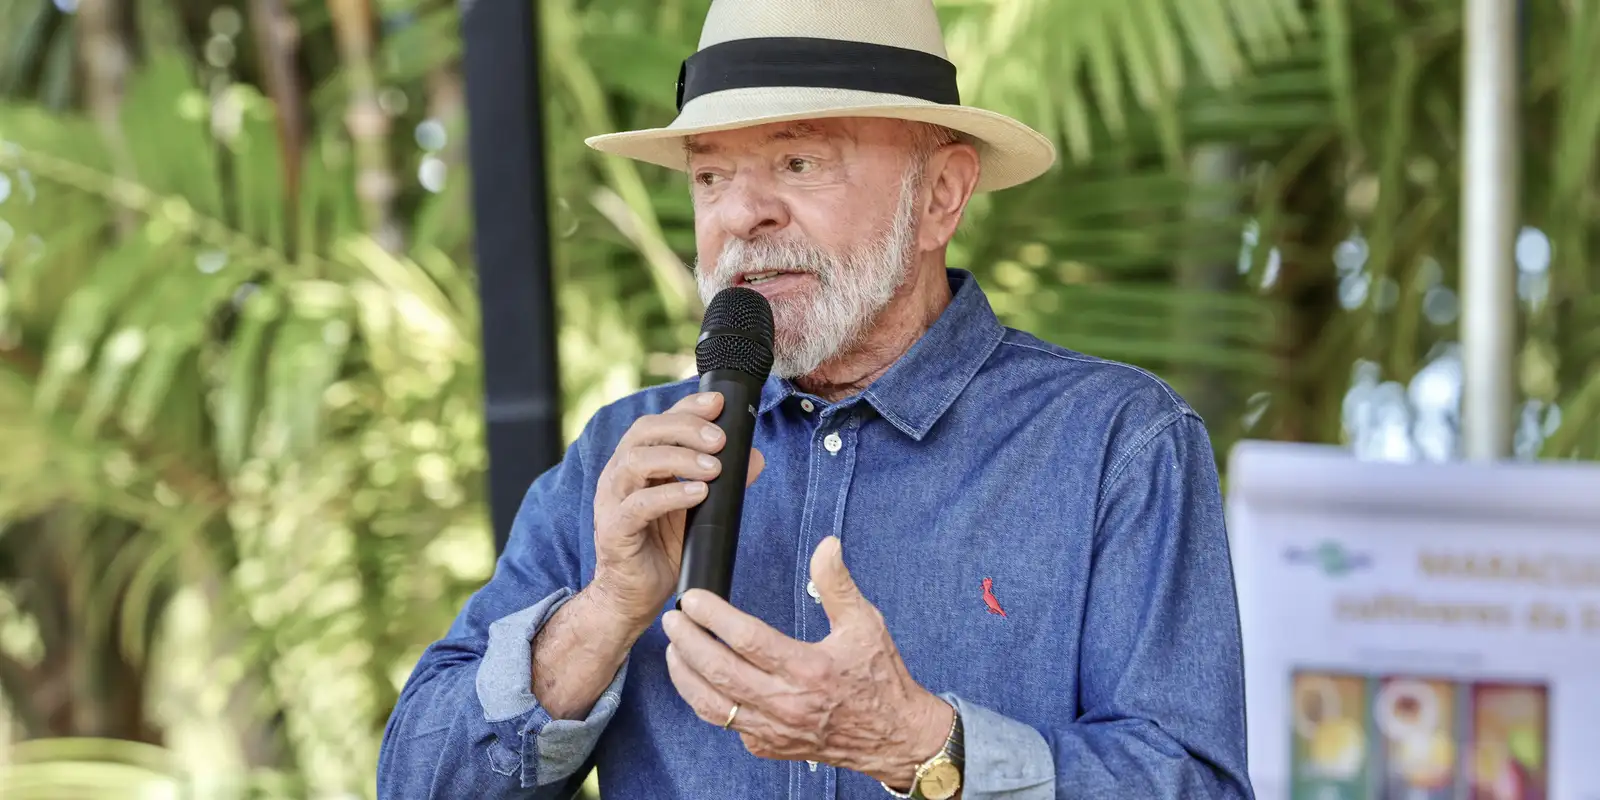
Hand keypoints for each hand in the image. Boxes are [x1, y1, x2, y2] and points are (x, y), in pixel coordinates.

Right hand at [590, 391, 764, 629]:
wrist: (634, 595)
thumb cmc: (663, 548)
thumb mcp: (699, 510)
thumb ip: (724, 483)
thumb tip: (755, 457)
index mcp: (637, 462)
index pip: (658, 421)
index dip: (687, 406)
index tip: (718, 403)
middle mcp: (620, 475)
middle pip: (644, 431)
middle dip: (686, 428)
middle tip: (720, 440)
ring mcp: (612, 501)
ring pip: (636, 461)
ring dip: (679, 458)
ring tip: (713, 469)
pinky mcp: (614, 530)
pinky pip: (638, 506)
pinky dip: (671, 495)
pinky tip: (698, 495)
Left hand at [661, 536, 951, 787]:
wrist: (893, 737)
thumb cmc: (879, 678)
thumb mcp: (865, 624)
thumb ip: (838, 584)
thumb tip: (826, 544)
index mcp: (809, 669)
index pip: (747, 639)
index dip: (714, 616)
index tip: (693, 598)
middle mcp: (787, 703)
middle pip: (719, 672)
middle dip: (687, 642)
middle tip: (673, 618)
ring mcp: (773, 729)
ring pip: (712, 704)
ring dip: (685, 676)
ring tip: (673, 649)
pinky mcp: (767, 745)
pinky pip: (724, 723)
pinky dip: (704, 700)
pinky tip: (697, 679)